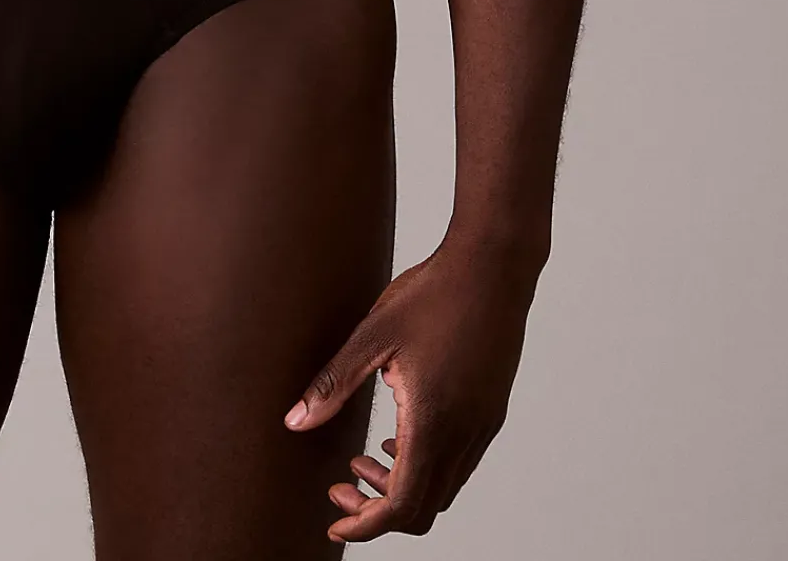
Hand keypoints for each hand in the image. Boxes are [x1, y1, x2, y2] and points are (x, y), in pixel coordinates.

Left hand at [284, 239, 537, 540]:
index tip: (335, 522)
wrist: (494, 263)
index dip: (365, 524)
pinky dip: (426, 466)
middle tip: (340, 488)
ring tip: (362, 461)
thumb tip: (294, 423)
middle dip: (378, 511)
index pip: (401, 507)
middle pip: (423, 509)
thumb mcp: (373, 336)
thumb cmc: (433, 293)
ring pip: (444, 488)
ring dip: (402, 489)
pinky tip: (398, 437)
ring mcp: (484, 424)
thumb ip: (334, 384)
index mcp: (433, 423)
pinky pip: (459, 462)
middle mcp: (465, 434)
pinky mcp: (491, 409)